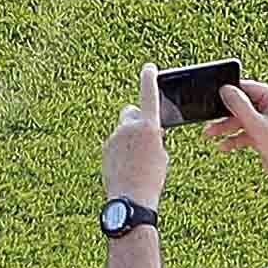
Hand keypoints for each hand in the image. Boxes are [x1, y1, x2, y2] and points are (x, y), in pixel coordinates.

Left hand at [104, 70, 172, 207]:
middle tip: (147, 135)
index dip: (149, 79)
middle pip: (132, 112)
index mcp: (148, 127)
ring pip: (124, 129)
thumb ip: (153, 136)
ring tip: (138, 161)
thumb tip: (146, 130)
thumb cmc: (152, 179)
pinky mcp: (106, 147)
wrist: (130, 199)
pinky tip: (128, 166)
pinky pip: (117, 142)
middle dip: (138, 119)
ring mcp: (115, 136)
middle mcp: (129, 127)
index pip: (148, 95)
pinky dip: (122, 150)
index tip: (149, 67)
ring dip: (130, 138)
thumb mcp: (161, 154)